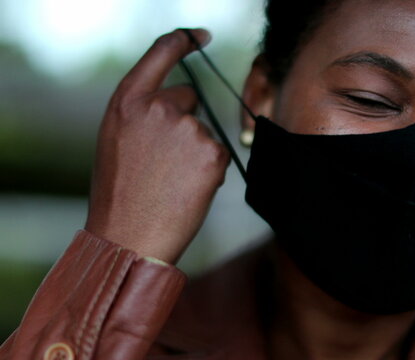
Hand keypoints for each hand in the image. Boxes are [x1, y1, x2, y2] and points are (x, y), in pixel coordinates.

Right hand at [85, 29, 228, 263]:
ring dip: (195, 151)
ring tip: (170, 181)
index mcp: (128, 102)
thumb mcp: (117, 139)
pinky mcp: (212, 153)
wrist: (130, 237)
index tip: (200, 36)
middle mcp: (160, 107)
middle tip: (162, 161)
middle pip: (188, 98)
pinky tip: (187, 189)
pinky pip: (218, 153)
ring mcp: (188, 129)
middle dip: (182, 121)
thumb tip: (179, 101)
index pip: (160, 54)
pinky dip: (209, 170)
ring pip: (204, 131)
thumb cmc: (121, 193)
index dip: (183, 40)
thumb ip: (143, 113)